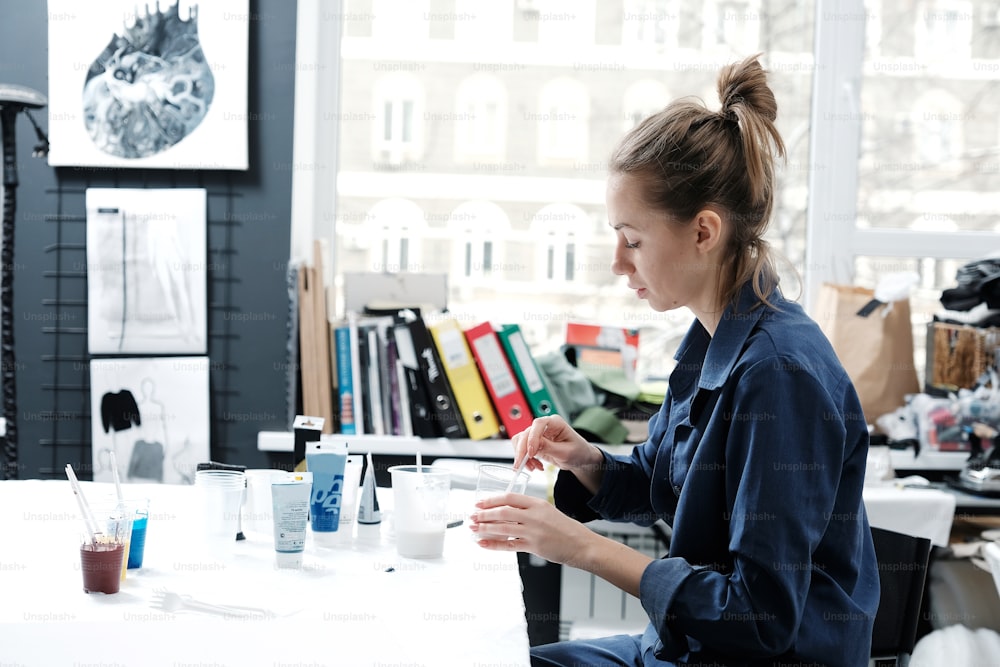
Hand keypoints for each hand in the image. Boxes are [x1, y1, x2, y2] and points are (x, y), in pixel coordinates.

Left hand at [469, 492, 596, 566]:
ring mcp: (533, 531)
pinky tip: (483, 544)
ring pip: (503, 528)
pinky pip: (508, 545)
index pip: (509, 498)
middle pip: (502, 512)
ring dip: (485, 528)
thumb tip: (506, 512)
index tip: (480, 502)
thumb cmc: (565, 529)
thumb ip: (528, 510)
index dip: (492, 500)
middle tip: (472, 516)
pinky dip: (493, 544)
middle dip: (484, 514)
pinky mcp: (533, 546)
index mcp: (537, 503)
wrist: (581, 544)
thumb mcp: (547, 511)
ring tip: (473, 529)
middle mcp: (534, 516)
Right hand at [511, 415, 602, 474]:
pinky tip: (536, 466)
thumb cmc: (578, 451)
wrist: (580, 458)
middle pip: (526, 433)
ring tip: (533, 467)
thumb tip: (532, 446)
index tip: (531, 452)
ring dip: (523, 456)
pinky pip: (522, 449)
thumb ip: (549, 447)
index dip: (532, 437)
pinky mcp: (534, 444)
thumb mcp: (566, 452)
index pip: (538, 424)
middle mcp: (544, 426)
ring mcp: (538, 435)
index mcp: (555, 422)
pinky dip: (525, 460)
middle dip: (522, 451)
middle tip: (521, 465)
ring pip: (520, 441)